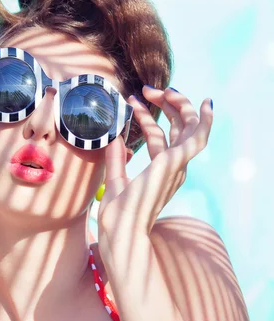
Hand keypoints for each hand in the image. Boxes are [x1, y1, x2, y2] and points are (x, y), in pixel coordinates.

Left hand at [97, 85, 212, 263]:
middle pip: (176, 129)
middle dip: (165, 106)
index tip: (132, 102)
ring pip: (186, 128)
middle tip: (146, 90)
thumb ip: (116, 161)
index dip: (146, 119)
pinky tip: (206, 105)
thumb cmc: (118, 217)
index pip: (158, 139)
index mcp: (160, 173)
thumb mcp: (114, 182)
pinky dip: (203, 121)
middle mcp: (173, 169)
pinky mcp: (175, 163)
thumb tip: (115, 138)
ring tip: (158, 89)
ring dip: (177, 105)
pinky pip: (197, 138)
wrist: (122, 231)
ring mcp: (176, 166)